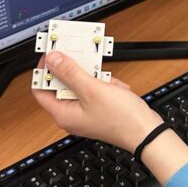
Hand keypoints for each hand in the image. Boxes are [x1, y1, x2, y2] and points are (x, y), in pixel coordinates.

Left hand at [32, 52, 162, 152]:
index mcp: (62, 113)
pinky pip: (93, 90)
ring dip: (92, 77)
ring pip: (80, 85)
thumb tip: (52, 60)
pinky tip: (115, 87)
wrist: (147, 133)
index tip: (52, 54)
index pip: (40, 88)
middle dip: (73, 70)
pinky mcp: (98, 109)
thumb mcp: (93, 90)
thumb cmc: (121, 120)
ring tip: (105, 78)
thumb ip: (70, 72)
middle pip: (61, 85)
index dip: (44, 70)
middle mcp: (71, 114)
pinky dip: (104, 84)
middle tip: (80, 55)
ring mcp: (85, 112)